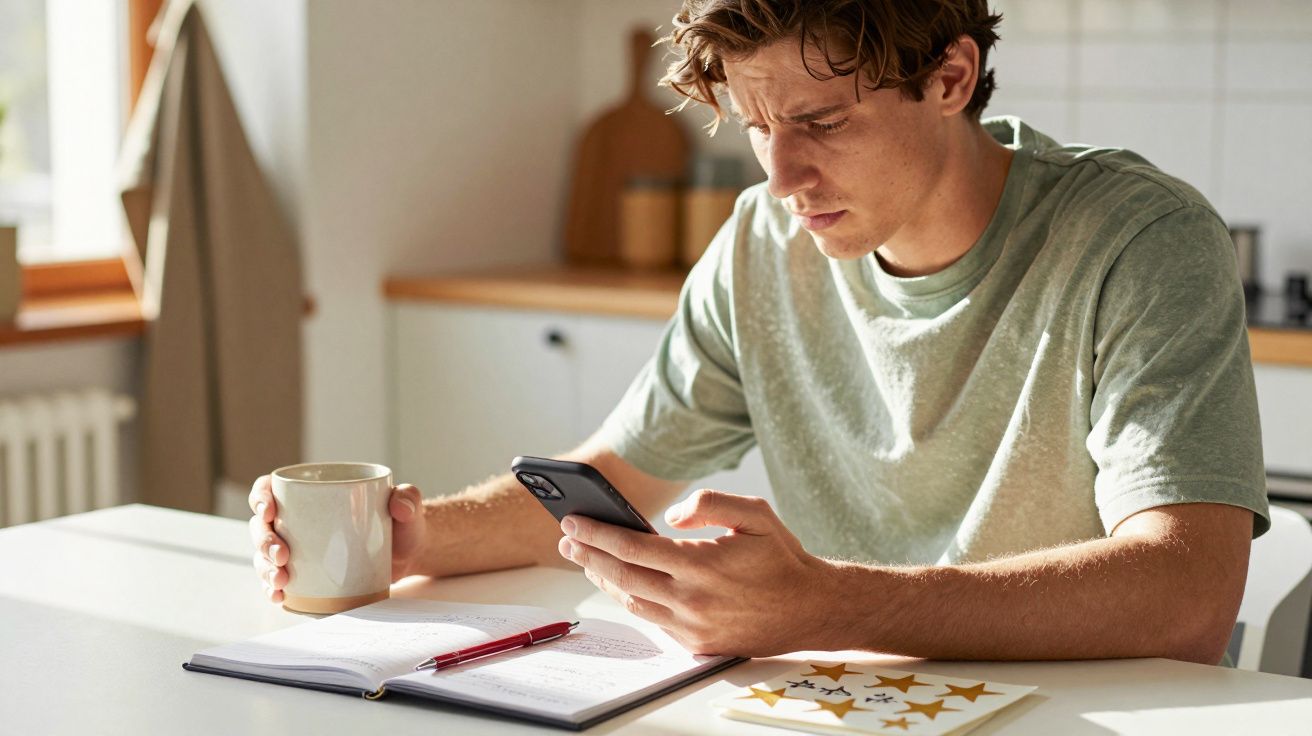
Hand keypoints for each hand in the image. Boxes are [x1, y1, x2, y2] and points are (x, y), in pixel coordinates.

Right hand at [247, 475, 427, 603]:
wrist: (408, 555)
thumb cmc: (402, 524)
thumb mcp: (408, 507)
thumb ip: (408, 498)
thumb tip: (400, 503)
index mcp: (311, 493)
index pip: (271, 488)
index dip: (261, 497)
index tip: (269, 511)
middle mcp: (296, 520)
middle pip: (262, 526)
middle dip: (264, 541)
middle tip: (282, 556)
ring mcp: (297, 549)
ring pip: (265, 556)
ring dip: (265, 568)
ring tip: (281, 581)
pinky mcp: (304, 574)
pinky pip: (278, 581)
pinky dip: (273, 589)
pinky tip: (278, 596)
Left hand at [558, 489, 836, 656]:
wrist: (810, 609)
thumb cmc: (780, 558)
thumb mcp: (754, 514)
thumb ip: (709, 503)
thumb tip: (670, 516)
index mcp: (701, 565)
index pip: (632, 547)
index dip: (597, 533)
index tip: (573, 521)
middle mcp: (691, 600)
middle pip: (621, 577)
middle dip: (588, 555)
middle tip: (566, 539)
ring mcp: (691, 626)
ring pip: (632, 601)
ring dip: (604, 578)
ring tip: (587, 558)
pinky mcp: (696, 643)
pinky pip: (651, 619)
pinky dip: (631, 598)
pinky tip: (621, 582)